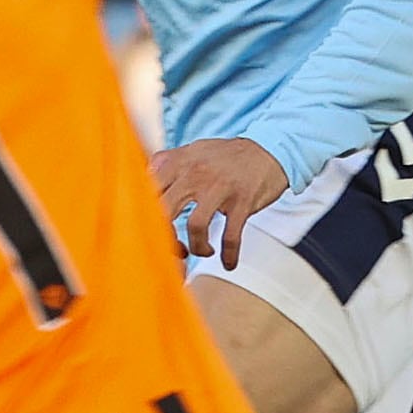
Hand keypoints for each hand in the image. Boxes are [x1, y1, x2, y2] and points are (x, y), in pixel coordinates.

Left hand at [152, 136, 288, 269]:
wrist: (270, 149)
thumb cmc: (227, 156)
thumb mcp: (193, 151)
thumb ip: (166, 162)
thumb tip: (143, 176)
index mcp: (178, 163)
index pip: (147, 194)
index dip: (145, 218)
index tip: (155, 232)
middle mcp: (195, 174)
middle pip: (164, 212)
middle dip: (166, 239)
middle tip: (177, 249)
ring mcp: (219, 187)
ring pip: (195, 226)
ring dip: (198, 248)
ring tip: (204, 251)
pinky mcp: (242, 201)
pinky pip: (231, 236)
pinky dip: (228, 254)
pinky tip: (228, 262)